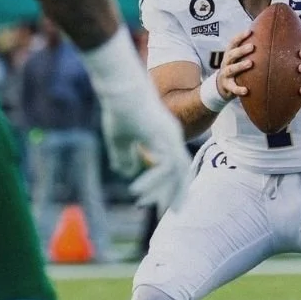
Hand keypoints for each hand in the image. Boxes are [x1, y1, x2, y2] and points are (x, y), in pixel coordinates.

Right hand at [100, 87, 192, 213]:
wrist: (119, 86)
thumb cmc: (119, 109)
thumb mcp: (119, 138)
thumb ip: (125, 155)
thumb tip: (127, 172)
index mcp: (165, 136)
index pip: (175, 166)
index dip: (170, 185)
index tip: (161, 202)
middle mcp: (172, 136)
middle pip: (181, 171)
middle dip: (177, 193)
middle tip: (175, 213)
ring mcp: (169, 136)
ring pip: (175, 171)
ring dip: (161, 190)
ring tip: (145, 205)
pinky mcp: (162, 136)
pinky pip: (164, 165)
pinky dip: (152, 180)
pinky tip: (137, 190)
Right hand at [216, 28, 254, 100]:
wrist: (221, 85)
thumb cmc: (235, 67)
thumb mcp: (237, 58)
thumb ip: (247, 50)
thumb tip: (266, 36)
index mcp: (229, 54)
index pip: (233, 43)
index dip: (240, 36)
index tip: (249, 31)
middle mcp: (226, 63)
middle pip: (231, 54)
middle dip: (241, 50)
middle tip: (252, 46)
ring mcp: (225, 75)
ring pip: (231, 69)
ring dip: (240, 66)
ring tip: (250, 63)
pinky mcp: (227, 86)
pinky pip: (232, 88)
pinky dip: (238, 89)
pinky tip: (246, 90)